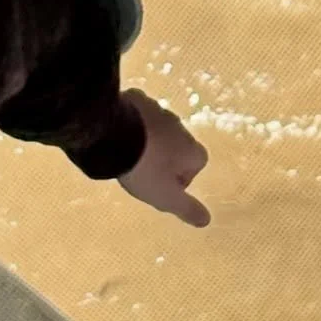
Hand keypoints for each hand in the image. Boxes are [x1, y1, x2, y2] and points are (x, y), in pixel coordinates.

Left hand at [116, 90, 210, 226]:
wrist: (114, 134)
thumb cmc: (145, 169)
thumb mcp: (165, 197)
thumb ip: (186, 208)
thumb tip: (207, 221)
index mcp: (190, 149)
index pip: (198, 162)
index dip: (183, 177)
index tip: (164, 187)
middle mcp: (179, 126)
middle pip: (178, 144)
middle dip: (166, 157)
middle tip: (145, 173)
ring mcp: (158, 109)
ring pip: (158, 128)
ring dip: (149, 140)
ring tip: (130, 155)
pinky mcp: (137, 99)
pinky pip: (140, 113)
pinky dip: (134, 123)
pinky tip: (119, 134)